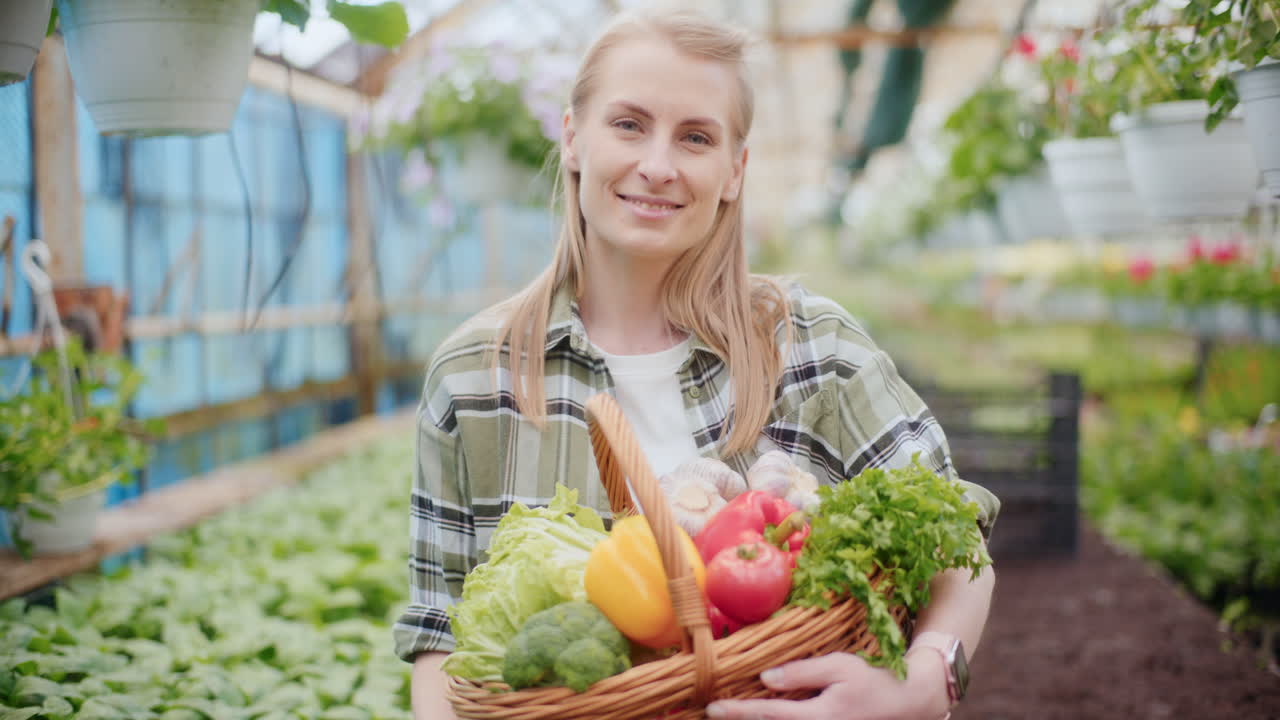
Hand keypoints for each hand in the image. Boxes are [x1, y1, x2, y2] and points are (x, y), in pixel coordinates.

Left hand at [703, 651, 948, 719]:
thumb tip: (766, 678)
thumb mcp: (839, 667)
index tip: (713, 708)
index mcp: (818, 716)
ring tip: (732, 713)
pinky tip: (760, 714)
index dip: (739, 711)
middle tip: (713, 713)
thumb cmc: (872, 680)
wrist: (906, 703)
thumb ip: (802, 673)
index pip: (768, 714)